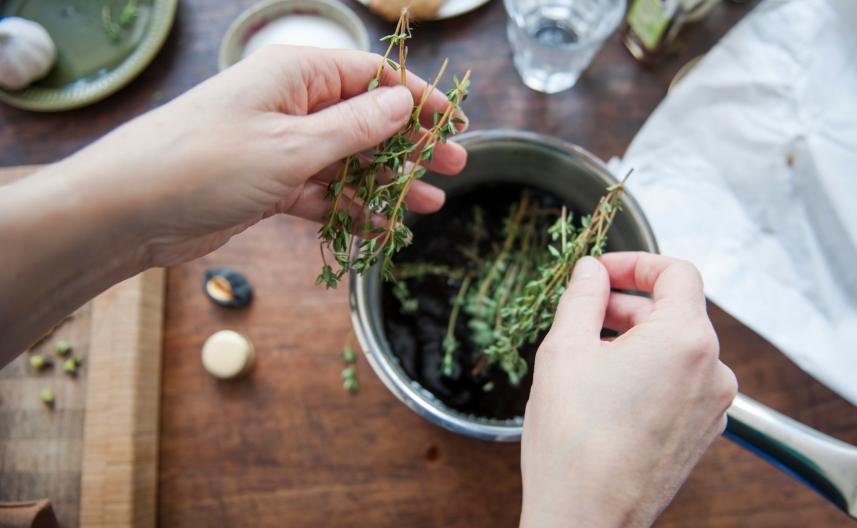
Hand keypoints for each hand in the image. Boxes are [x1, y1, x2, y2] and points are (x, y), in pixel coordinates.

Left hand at [62, 45, 467, 266]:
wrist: (127, 211)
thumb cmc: (204, 163)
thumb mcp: (291, 145)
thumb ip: (354, 127)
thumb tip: (403, 101)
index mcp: (295, 75)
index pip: (371, 76)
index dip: (417, 98)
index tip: (454, 123)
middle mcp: (290, 105)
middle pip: (366, 119)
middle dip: (410, 144)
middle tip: (454, 166)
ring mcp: (279, 147)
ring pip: (348, 161)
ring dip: (386, 183)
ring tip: (428, 205)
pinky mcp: (268, 185)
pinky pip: (323, 193)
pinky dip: (351, 209)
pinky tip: (382, 228)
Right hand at [520, 253, 736, 527]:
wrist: (586, 518)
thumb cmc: (575, 442)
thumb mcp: (564, 350)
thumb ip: (582, 296)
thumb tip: (590, 271)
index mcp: (686, 340)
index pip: (677, 273)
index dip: (636, 263)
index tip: (602, 271)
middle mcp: (712, 371)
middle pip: (677, 311)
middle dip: (628, 303)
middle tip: (583, 311)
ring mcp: (712, 406)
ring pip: (677, 349)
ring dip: (637, 339)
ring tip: (589, 354)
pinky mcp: (701, 433)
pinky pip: (680, 383)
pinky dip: (650, 372)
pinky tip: (608, 388)